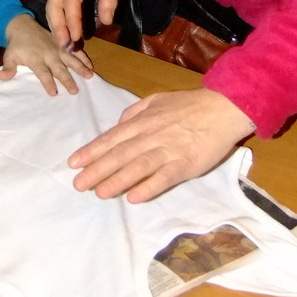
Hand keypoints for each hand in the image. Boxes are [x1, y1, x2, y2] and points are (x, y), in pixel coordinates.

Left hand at [0, 14, 92, 95]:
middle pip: (59, 68)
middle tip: (75, 90)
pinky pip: (75, 50)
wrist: (22, 25)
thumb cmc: (16, 45)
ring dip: (80, 67)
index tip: (54, 93)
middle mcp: (48, 54)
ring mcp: (57, 48)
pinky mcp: (63, 43)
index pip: (42, 73)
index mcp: (35, 58)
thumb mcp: (9, 56)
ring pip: (71, 58)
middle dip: (67, 79)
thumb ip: (8, 67)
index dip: (48, 82)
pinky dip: (83, 56)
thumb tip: (1, 77)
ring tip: (90, 75)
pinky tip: (91, 65)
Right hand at [46, 0, 121, 47]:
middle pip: (53, 5)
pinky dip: (54, 19)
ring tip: (62, 42)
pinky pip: (52, 4)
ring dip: (54, 25)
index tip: (76, 36)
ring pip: (50, 6)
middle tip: (65, 45)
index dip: (72, 20)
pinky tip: (60, 31)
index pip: (71, 1)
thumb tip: (106, 21)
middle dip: (58, 27)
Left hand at [68, 87, 255, 202]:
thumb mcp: (157, 100)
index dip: (92, 151)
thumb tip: (118, 124)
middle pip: (120, 154)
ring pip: (138, 166)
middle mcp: (152, 135)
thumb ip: (135, 112)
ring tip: (100, 193)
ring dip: (118, 180)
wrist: (223, 108)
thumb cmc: (189, 105)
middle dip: (97, 169)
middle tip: (78, 184)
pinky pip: (165, 177)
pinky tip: (135, 197)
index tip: (73, 163)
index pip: (112, 138)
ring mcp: (169, 150)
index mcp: (143, 121)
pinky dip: (150, 186)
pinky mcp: (186, 163)